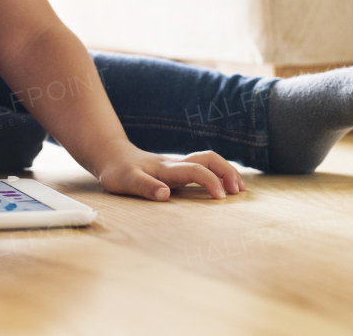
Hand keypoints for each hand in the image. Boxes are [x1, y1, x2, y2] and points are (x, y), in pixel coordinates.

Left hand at [93, 139, 245, 200]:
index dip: (210, 181)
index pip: (194, 169)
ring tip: (240, 189)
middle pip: (208, 158)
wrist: (112, 155)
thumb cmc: (118, 171)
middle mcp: (175, 164)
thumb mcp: (125, 181)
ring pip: (208, 160)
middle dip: (227, 171)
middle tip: (239, 191)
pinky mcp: (178, 168)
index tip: (221, 197)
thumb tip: (165, 195)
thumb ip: (145, 187)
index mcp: (166, 169)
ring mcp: (178, 165)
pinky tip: (226, 186)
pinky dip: (218, 174)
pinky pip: (203, 166)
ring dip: (226, 171)